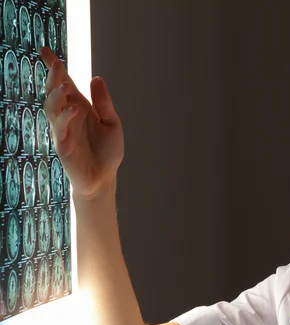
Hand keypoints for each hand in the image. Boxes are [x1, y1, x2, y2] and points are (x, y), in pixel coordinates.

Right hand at [41, 46, 123, 198]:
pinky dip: (66, 117)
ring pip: (52, 108)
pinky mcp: (63, 146)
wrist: (104, 177)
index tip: (45, 51)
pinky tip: (75, 109)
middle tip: (56, 63)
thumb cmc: (107, 151)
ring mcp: (63, 130)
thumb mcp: (112, 123)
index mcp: (79, 107)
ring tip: (64, 84)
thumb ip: (104, 103)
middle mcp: (68, 116)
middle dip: (53, 77)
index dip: (54, 68)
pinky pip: (60, 129)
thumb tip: (96, 78)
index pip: (64, 83)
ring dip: (57, 95)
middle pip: (54, 92)